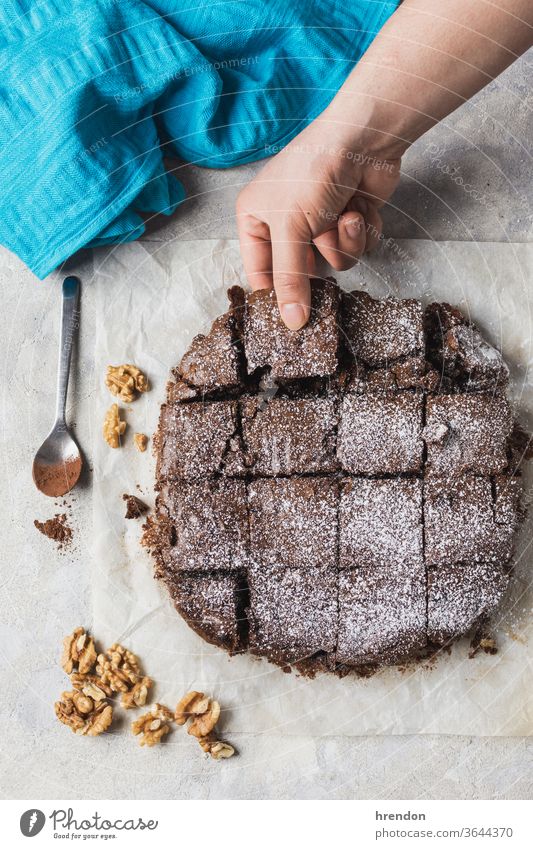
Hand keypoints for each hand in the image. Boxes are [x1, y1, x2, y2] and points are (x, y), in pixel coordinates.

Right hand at [236, 117, 400, 328]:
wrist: (363, 137)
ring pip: (333, 262)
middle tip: (322, 255)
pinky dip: (361, 231)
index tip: (291, 320)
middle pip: (301, 271)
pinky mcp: (350, 219)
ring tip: (344, 216)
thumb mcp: (292, 229)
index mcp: (255, 218)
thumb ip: (290, 278)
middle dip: (317, 261)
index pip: (259, 272)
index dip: (276, 295)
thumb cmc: (313, 173)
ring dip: (343, 243)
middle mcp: (285, 221)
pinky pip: (356, 247)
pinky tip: (360, 206)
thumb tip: (291, 322)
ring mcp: (320, 221)